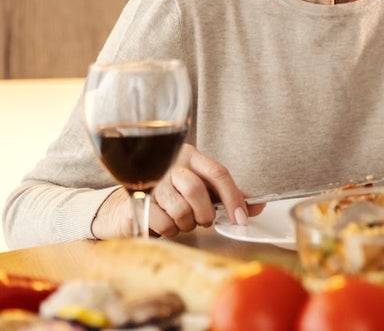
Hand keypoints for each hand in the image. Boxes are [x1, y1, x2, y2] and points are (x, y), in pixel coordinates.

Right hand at [91, 144, 260, 239]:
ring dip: (186, 224)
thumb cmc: (168, 197)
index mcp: (190, 157)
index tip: (242, 217)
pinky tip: (165, 224)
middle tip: (203, 220)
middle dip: (205, 214)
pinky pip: (164, 223)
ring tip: (180, 220)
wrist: (123, 206)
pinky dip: (170, 230)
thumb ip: (226, 197)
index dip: (234, 197)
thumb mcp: (200, 191)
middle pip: (197, 191)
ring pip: (181, 209)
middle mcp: (170, 164)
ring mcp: (151, 180)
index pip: (218, 173)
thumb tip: (257, 206)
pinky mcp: (136, 200)